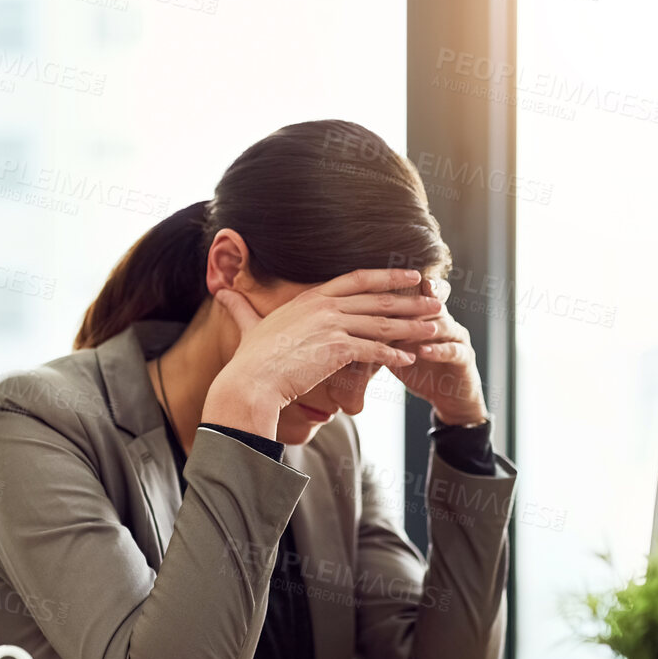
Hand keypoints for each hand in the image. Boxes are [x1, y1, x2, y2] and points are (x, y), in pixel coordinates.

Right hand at [203, 268, 444, 438]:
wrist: (250, 382)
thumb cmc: (248, 360)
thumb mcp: (248, 326)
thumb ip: (240, 308)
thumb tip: (221, 292)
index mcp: (309, 298)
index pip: (356, 279)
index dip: (385, 276)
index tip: (409, 276)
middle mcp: (323, 306)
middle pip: (376, 297)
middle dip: (410, 298)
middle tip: (437, 298)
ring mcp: (331, 326)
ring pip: (381, 322)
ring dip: (412, 324)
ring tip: (435, 326)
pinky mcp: (337, 349)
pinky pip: (374, 349)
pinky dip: (394, 354)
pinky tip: (410, 359)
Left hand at [386, 278, 487, 424]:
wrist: (447, 395)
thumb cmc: (416, 368)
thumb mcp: (393, 349)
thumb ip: (375, 335)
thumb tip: (342, 326)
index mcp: (425, 314)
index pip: (415, 293)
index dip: (401, 287)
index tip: (378, 284)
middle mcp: (443, 319)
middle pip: (428, 303)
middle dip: (409, 302)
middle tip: (389, 302)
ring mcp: (457, 336)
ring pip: (442, 323)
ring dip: (421, 326)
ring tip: (404, 329)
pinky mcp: (465, 357)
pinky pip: (453, 350)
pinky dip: (437, 350)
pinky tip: (423, 351)